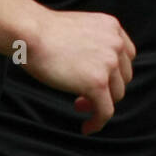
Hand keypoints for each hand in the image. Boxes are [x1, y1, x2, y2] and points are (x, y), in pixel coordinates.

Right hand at [25, 10, 135, 133]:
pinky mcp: (97, 82)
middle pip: (123, 77)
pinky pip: (105, 111)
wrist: (29, 32)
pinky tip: (86, 128)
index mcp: (112, 27)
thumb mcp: (78, 29)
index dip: (114, 72)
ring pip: (116, 95)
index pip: (126, 56)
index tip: (98, 80)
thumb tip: (92, 68)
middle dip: (107, 89)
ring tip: (79, 106)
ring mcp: (109, 63)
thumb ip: (92, 43)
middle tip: (83, 96)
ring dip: (100, 104)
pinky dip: (97, 122)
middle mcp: (116, 43)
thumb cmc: (41, 32)